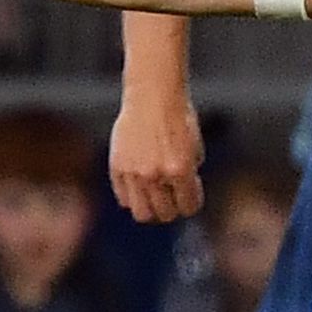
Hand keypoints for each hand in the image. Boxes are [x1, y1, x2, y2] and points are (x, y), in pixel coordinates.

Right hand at [108, 88, 206, 223]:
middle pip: (164, 214)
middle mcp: (156, 176)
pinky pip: (124, 197)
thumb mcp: (194, 149)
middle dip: (172, 208)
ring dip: (151, 209)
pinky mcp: (117, 168)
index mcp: (180, 170)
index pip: (188, 207)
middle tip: (172, 196)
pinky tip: (140, 183)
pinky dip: (133, 196)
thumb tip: (179, 196)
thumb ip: (187, 175)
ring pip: (141, 213)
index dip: (191, 201)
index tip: (189, 192)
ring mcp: (134, 173)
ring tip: (155, 197)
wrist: (153, 97)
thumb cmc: (178, 119)